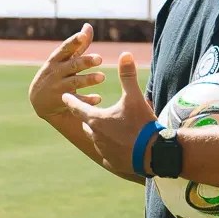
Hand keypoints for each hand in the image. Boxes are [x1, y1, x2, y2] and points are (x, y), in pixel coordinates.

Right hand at [28, 24, 105, 126]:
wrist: (38, 101)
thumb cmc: (56, 74)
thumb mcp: (63, 60)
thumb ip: (78, 45)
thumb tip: (88, 26)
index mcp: (57, 59)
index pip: (65, 48)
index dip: (73, 41)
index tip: (83, 36)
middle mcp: (56, 71)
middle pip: (72, 65)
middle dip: (85, 61)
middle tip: (100, 58)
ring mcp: (58, 86)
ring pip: (74, 82)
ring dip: (88, 79)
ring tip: (102, 77)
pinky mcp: (61, 101)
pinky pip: (76, 100)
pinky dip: (87, 99)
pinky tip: (98, 99)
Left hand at [59, 52, 155, 176]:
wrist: (153, 153)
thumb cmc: (142, 124)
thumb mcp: (134, 98)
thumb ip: (128, 76)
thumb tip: (125, 55)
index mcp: (96, 119)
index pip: (77, 107)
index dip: (71, 100)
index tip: (64, 97)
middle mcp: (95, 136)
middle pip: (87, 124)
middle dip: (89, 118)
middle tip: (93, 113)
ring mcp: (102, 151)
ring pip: (96, 139)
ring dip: (101, 133)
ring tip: (111, 129)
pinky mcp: (110, 162)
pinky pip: (106, 154)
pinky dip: (110, 149)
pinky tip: (118, 148)